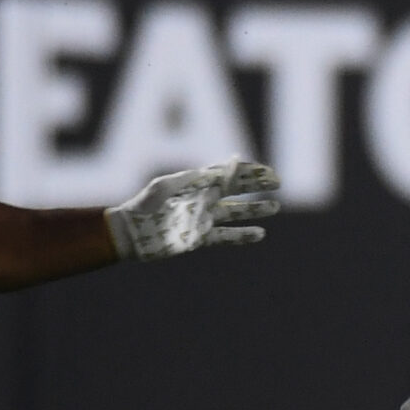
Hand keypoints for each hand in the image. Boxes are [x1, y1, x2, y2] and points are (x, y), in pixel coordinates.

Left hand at [106, 158, 281, 261]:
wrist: (131, 232)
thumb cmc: (144, 205)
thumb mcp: (166, 187)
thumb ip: (193, 179)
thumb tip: (218, 170)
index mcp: (194, 183)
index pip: (226, 174)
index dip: (247, 171)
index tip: (266, 171)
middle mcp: (201, 200)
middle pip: (235, 191)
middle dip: (256, 185)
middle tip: (278, 183)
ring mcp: (202, 219)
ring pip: (235, 213)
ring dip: (255, 210)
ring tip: (275, 207)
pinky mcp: (199, 239)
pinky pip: (226, 237)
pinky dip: (243, 236)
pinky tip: (260, 234)